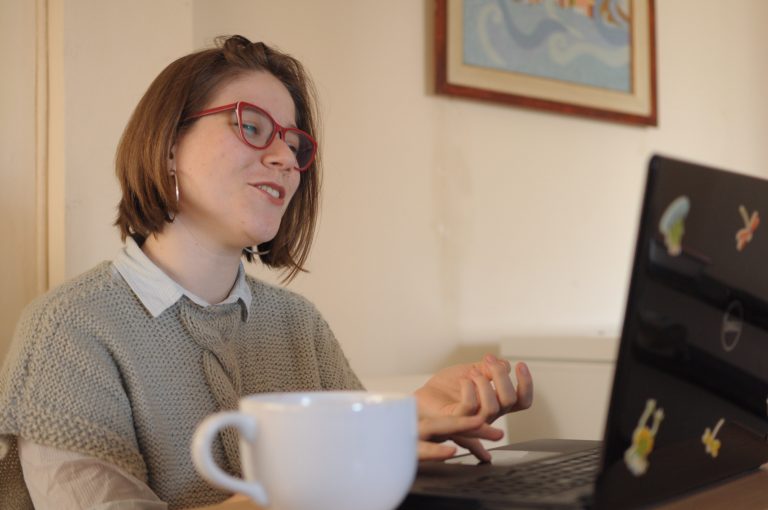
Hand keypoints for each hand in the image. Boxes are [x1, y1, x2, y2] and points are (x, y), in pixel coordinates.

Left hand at [414, 354, 532, 460]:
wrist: (423, 397)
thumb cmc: (447, 387)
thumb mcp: (473, 371)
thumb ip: (490, 369)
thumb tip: (506, 365)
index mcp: (496, 402)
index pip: (522, 400)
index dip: (526, 384)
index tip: (521, 364)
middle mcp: (488, 414)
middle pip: (509, 400)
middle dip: (501, 376)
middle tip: (489, 361)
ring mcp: (473, 419)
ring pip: (492, 407)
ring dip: (484, 382)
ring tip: (473, 373)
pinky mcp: (456, 421)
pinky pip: (470, 407)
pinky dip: (469, 388)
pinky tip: (463, 381)